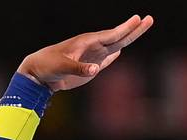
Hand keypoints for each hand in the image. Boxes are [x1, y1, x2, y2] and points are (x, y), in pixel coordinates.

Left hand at [17, 14, 153, 91]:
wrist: (37, 74)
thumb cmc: (47, 65)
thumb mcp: (61, 66)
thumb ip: (78, 68)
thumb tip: (96, 70)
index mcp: (86, 42)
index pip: (111, 35)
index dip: (126, 28)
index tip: (139, 19)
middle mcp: (92, 47)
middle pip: (118, 37)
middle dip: (134, 29)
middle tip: (149, 18)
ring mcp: (91, 57)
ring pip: (114, 47)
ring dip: (128, 39)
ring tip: (141, 27)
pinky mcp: (88, 67)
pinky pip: (105, 60)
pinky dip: (114, 55)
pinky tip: (119, 51)